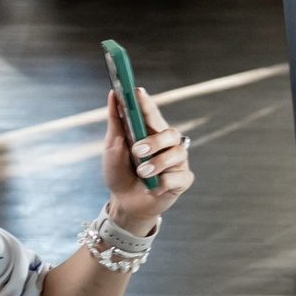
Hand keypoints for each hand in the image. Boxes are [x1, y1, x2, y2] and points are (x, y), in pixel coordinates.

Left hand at [102, 88, 191, 231]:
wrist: (125, 203)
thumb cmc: (120, 173)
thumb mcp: (113, 148)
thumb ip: (116, 123)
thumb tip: (113, 95)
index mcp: (151, 133)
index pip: (151, 114)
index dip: (146, 102)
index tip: (137, 92)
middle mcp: (168, 145)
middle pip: (170, 133)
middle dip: (154, 141)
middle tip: (137, 151)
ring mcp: (177, 162)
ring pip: (176, 154)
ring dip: (156, 163)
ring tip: (141, 173)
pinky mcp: (182, 180)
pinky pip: (178, 177)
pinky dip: (162, 183)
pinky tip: (153, 187)